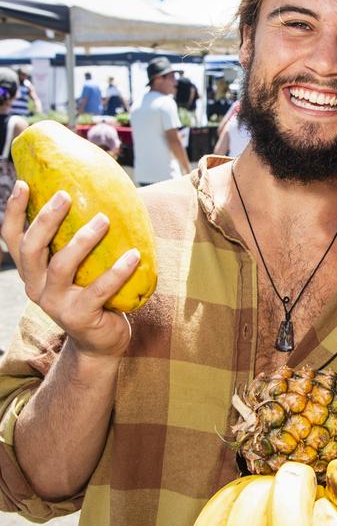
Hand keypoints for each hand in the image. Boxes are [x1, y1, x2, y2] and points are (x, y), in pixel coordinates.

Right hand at [1, 180, 138, 357]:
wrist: (101, 341)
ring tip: (104, 219)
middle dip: (45, 220)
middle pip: (31, 249)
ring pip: (61, 267)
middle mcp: (36, 287)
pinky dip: (117, 271)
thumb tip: (99, 193)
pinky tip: (134, 254)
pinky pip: (98, 290)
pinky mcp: (79, 317)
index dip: (14, 212)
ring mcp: (55, 304)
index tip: (23, 183)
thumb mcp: (78, 268)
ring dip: (83, 240)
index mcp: (32, 272)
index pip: (13, 239)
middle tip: (64, 195)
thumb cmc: (92, 293)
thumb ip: (76, 240)